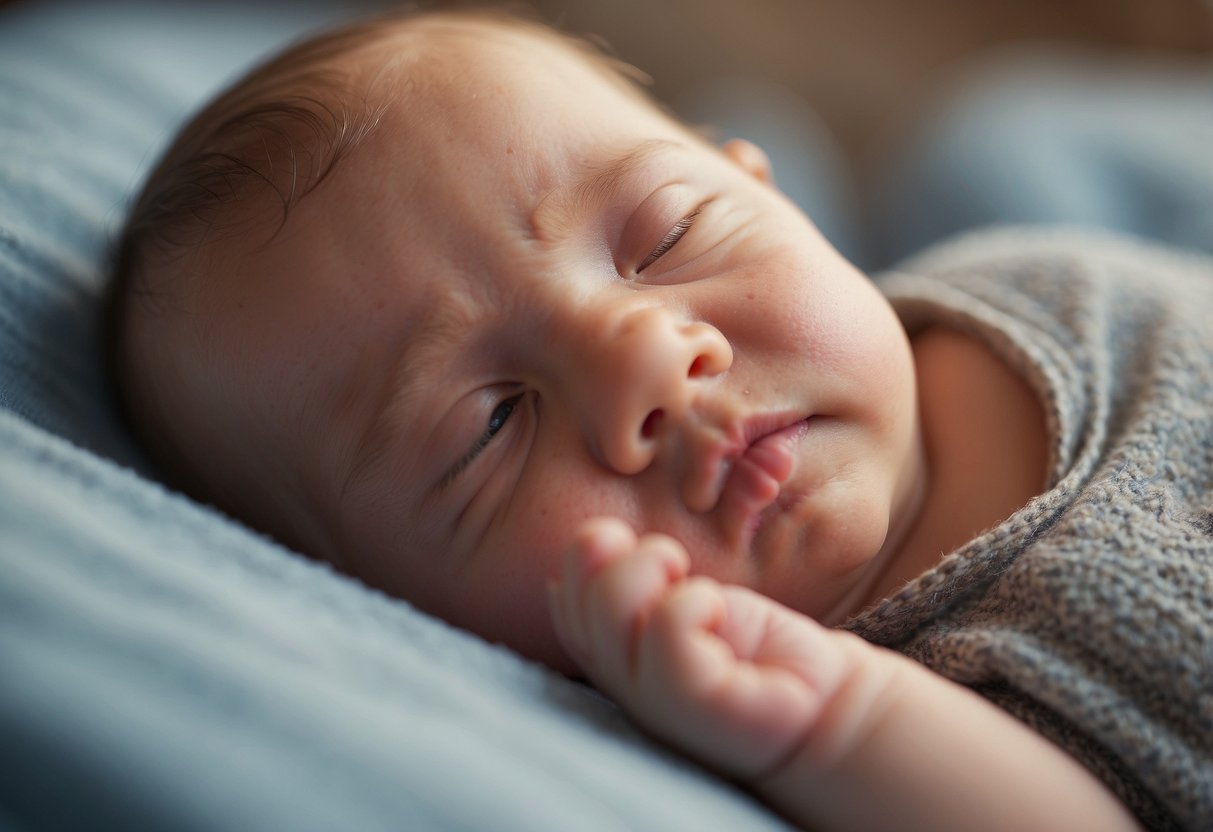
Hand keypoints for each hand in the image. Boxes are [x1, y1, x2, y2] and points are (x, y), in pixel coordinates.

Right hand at [548, 516, 871, 779]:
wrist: (823, 702)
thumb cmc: (751, 647)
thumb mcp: (683, 602)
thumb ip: (638, 583)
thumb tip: (594, 538)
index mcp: (612, 658)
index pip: (562, 605)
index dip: (580, 558)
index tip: (628, 541)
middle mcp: (621, 684)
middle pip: (575, 602)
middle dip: (611, 552)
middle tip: (668, 559)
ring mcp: (653, 701)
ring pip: (614, 608)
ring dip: (652, 566)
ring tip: (691, 581)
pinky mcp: (695, 706)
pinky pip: (670, 628)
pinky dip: (694, 600)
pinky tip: (720, 612)